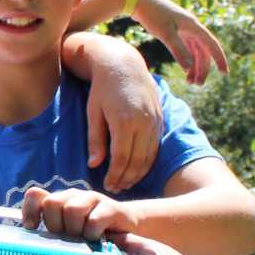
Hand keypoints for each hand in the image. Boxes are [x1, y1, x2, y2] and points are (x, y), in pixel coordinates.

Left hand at [21, 187, 137, 243]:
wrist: (128, 228)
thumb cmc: (93, 232)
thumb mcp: (69, 232)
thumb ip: (52, 230)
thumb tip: (31, 240)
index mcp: (60, 200)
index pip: (35, 195)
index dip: (30, 211)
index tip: (33, 228)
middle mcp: (73, 196)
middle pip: (51, 203)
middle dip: (56, 225)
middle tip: (68, 236)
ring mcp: (92, 199)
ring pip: (72, 209)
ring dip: (76, 229)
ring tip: (84, 237)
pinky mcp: (111, 207)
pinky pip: (94, 220)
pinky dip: (93, 234)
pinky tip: (98, 239)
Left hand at [80, 40, 161, 191]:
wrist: (123, 65)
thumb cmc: (102, 89)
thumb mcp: (93, 112)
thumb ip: (95, 139)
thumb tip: (95, 165)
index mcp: (125, 121)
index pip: (122, 158)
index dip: (115, 175)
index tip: (107, 186)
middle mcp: (144, 122)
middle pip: (138, 161)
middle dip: (127, 178)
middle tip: (116, 189)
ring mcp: (155, 121)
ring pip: (150, 156)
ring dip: (139, 173)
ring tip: (126, 183)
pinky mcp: (160, 120)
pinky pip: (156, 147)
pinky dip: (148, 161)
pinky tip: (137, 169)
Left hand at [134, 0, 229, 85]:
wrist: (138, 0)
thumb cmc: (152, 14)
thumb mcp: (165, 34)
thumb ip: (178, 50)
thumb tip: (189, 68)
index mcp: (193, 26)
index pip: (211, 44)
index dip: (219, 59)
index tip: (224, 73)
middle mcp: (191, 27)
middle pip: (203, 51)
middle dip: (203, 68)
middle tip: (198, 85)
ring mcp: (183, 29)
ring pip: (194, 51)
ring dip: (194, 66)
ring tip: (191, 82)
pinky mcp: (174, 30)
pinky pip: (186, 48)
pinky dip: (187, 59)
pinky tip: (185, 71)